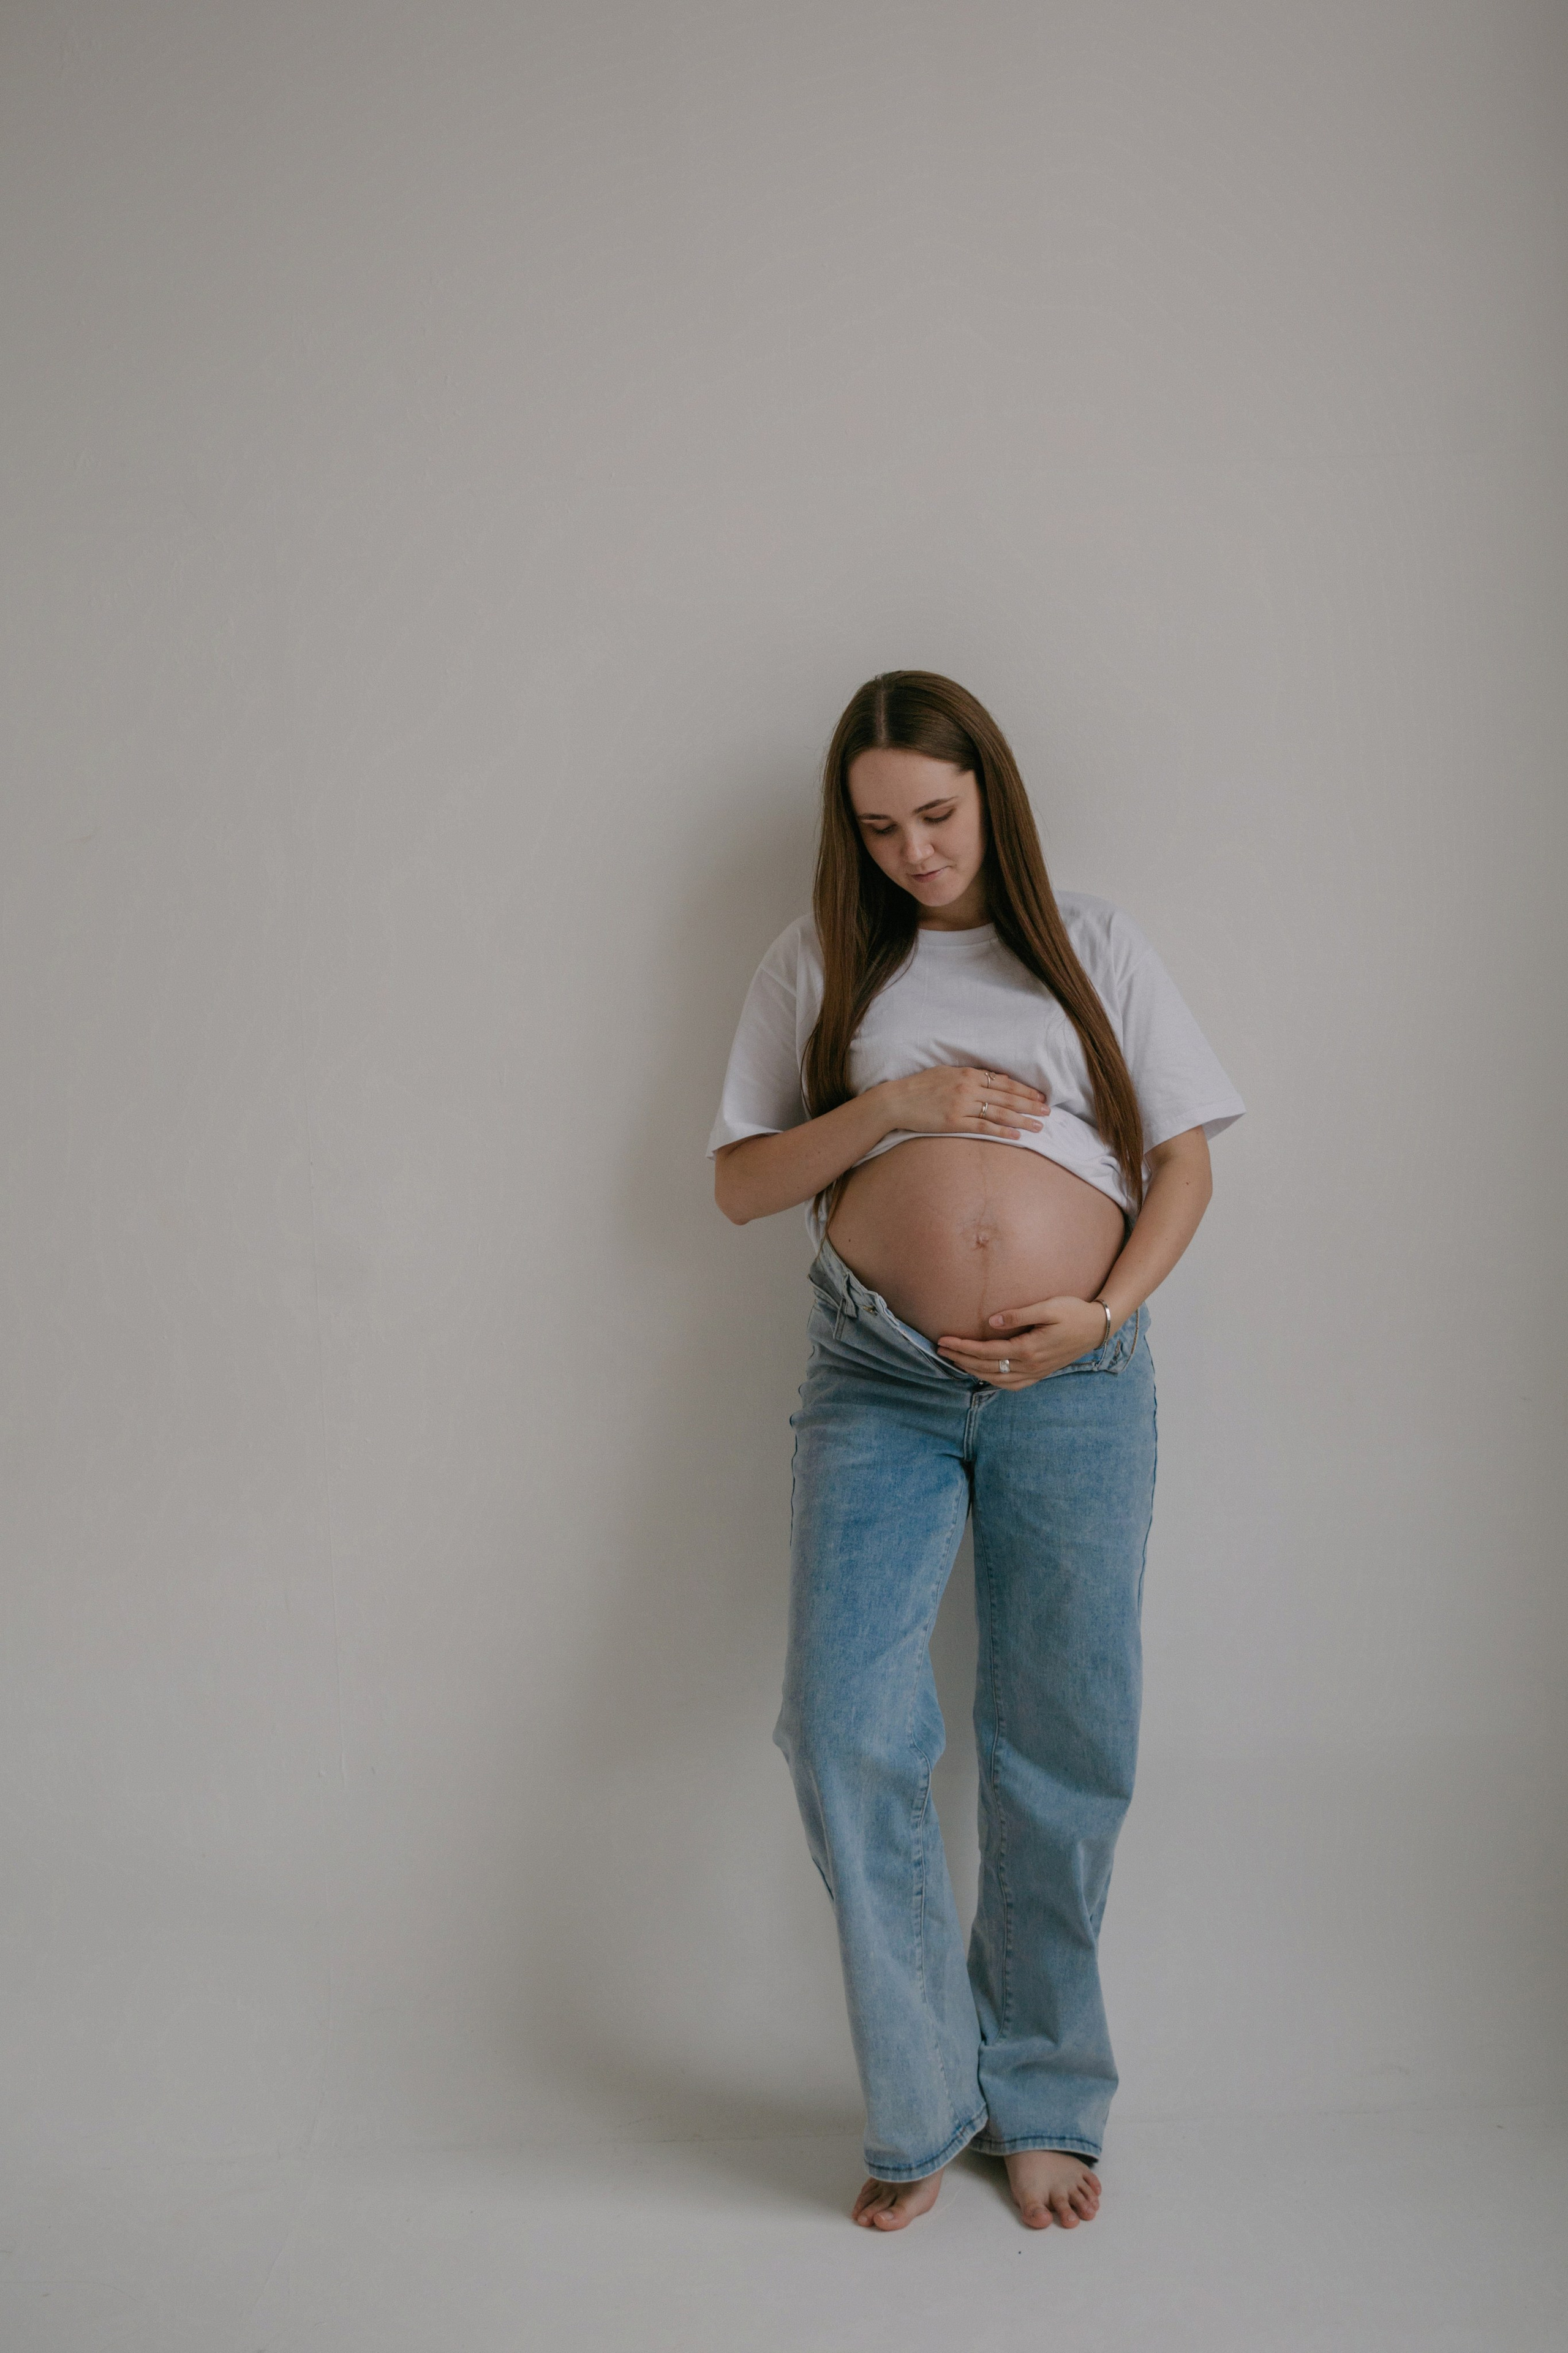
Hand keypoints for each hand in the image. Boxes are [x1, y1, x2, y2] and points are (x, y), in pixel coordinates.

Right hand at [879, 1064, 1046, 1140]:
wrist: (897, 1100)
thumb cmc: (920, 1086)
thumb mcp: (947, 1072)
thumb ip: (972, 1075)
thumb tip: (996, 1078)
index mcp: (968, 1073)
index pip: (1004, 1082)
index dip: (1024, 1089)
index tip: (1040, 1096)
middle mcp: (968, 1087)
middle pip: (1007, 1097)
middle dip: (1030, 1104)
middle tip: (1048, 1111)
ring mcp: (962, 1105)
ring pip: (1000, 1112)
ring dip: (1022, 1119)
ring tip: (1039, 1126)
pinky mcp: (954, 1122)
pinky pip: (984, 1127)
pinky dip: (1002, 1131)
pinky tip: (1017, 1135)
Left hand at [936, 1295, 1107, 1388]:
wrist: (1098, 1327)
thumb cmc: (1074, 1312)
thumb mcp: (1048, 1307)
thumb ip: (1018, 1315)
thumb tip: (991, 1322)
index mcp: (1029, 1349)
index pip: (987, 1352)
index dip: (963, 1347)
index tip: (944, 1340)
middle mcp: (1031, 1366)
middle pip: (987, 1368)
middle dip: (961, 1360)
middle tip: (941, 1350)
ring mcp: (1036, 1373)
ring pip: (997, 1379)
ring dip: (974, 1372)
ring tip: (956, 1361)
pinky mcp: (1041, 1373)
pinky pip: (1012, 1385)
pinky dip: (994, 1381)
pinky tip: (984, 1375)